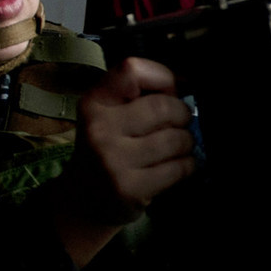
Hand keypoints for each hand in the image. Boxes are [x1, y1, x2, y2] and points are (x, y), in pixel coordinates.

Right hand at [56, 57, 197, 263]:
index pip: (133, 70)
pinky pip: (177, 168)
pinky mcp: (129, 188)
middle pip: (163, 106)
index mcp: (94, 102)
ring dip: (186, 142)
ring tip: (179, 146)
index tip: (170, 91)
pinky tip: (179, 165)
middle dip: (182, 113)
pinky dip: (187, 165)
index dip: (163, 77)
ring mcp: (112, 160)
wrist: (83, 199)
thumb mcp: (110, 115)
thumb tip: (187, 84)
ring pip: (174, 139)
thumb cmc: (107, 148)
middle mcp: (99, 128)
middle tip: (181, 122)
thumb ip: (140, 95)